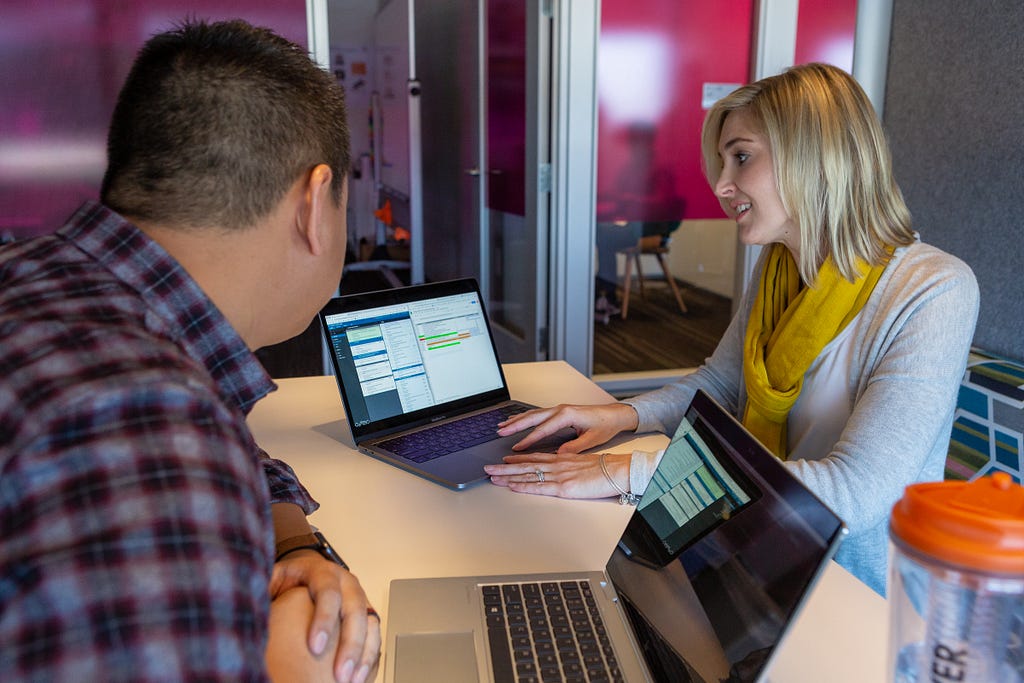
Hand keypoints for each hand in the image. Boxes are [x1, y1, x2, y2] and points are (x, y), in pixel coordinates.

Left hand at [268, 552, 380, 682]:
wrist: (304, 577)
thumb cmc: (286, 582)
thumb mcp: (271, 578)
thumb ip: (265, 589)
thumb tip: (251, 604)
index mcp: (322, 572)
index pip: (328, 592)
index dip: (324, 619)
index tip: (314, 647)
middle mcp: (345, 583)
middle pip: (355, 610)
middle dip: (350, 644)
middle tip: (339, 673)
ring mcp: (359, 599)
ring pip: (371, 623)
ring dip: (364, 654)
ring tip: (351, 680)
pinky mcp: (366, 615)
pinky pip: (375, 636)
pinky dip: (370, 657)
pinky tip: (360, 676)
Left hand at [484, 451, 632, 499]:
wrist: (617, 471)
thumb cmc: (604, 469)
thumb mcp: (583, 463)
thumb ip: (569, 464)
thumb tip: (561, 468)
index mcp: (562, 459)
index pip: (535, 458)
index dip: (518, 459)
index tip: (504, 460)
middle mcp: (557, 465)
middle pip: (525, 465)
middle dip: (505, 468)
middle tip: (488, 469)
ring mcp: (559, 476)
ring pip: (528, 475)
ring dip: (508, 477)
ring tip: (493, 477)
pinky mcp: (563, 488)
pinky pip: (539, 487)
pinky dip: (524, 486)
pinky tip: (513, 486)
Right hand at [497, 403, 638, 452]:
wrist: (615, 414)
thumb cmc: (605, 425)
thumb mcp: (592, 439)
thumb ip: (574, 447)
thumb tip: (559, 455)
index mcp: (568, 415)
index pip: (543, 429)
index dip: (529, 439)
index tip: (518, 447)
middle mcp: (561, 410)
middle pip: (533, 418)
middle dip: (515, 425)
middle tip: (500, 432)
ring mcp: (559, 409)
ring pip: (533, 414)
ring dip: (516, 420)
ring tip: (502, 426)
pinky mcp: (559, 411)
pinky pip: (538, 414)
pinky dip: (525, 417)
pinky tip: (516, 420)